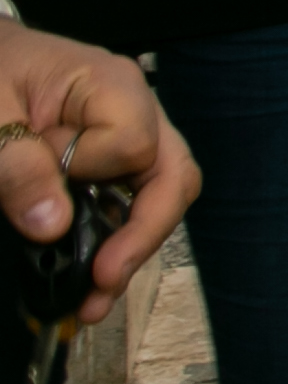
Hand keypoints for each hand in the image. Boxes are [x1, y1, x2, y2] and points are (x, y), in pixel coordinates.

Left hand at [0, 19, 199, 321]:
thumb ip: (17, 166)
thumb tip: (52, 226)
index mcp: (111, 85)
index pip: (133, 145)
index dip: (91, 173)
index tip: (45, 185)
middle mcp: (136, 110)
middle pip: (173, 177)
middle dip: (144, 235)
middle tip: (102, 282)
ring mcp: (129, 135)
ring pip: (160, 197)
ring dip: (130, 249)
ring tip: (90, 298)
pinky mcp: (111, 160)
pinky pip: (130, 201)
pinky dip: (113, 239)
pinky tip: (90, 271)